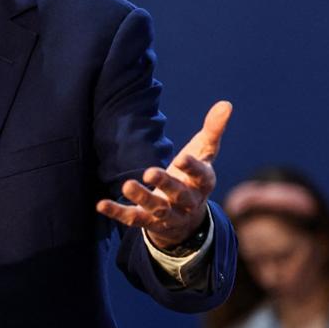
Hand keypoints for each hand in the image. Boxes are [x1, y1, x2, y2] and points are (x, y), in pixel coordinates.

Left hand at [96, 101, 232, 247]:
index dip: (193, 168)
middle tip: (150, 172)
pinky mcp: (149, 223)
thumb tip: (226, 104)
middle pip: (179, 195)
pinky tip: (101, 204)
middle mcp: (187, 202)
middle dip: (165, 184)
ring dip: (142, 198)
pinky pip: (134, 219)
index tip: (182, 158)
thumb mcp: (204, 152)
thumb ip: (213, 130)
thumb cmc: (194, 177)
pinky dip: (118, 213)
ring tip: (127, 185)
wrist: (187, 220)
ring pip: (157, 210)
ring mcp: (169, 215)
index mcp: (203, 183)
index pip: (202, 176)